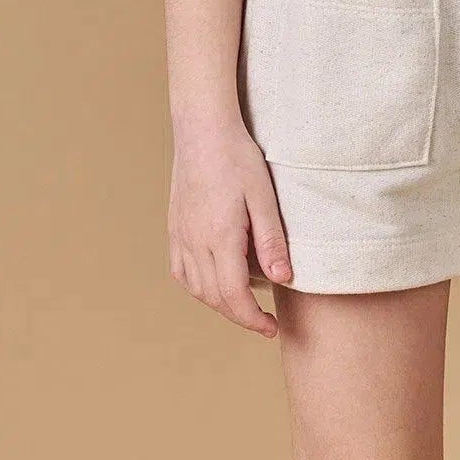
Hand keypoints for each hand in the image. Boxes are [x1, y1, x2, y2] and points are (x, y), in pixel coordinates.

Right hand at [167, 118, 293, 337]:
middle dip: (240, 316)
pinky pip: (182, 272)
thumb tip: (285, 279)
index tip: (271, 329)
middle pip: (214, 297)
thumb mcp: (264, 197)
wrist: (202, 130)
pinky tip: (216, 282)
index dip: (252, 319)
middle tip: (264, 323)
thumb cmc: (237, 158)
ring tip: (245, 304)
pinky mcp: (175, 229)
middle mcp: (193, 241)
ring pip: (196, 288)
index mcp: (218, 237)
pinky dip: (200, 287)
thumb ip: (272, 241)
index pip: (233, 295)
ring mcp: (179, 236)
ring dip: (220, 304)